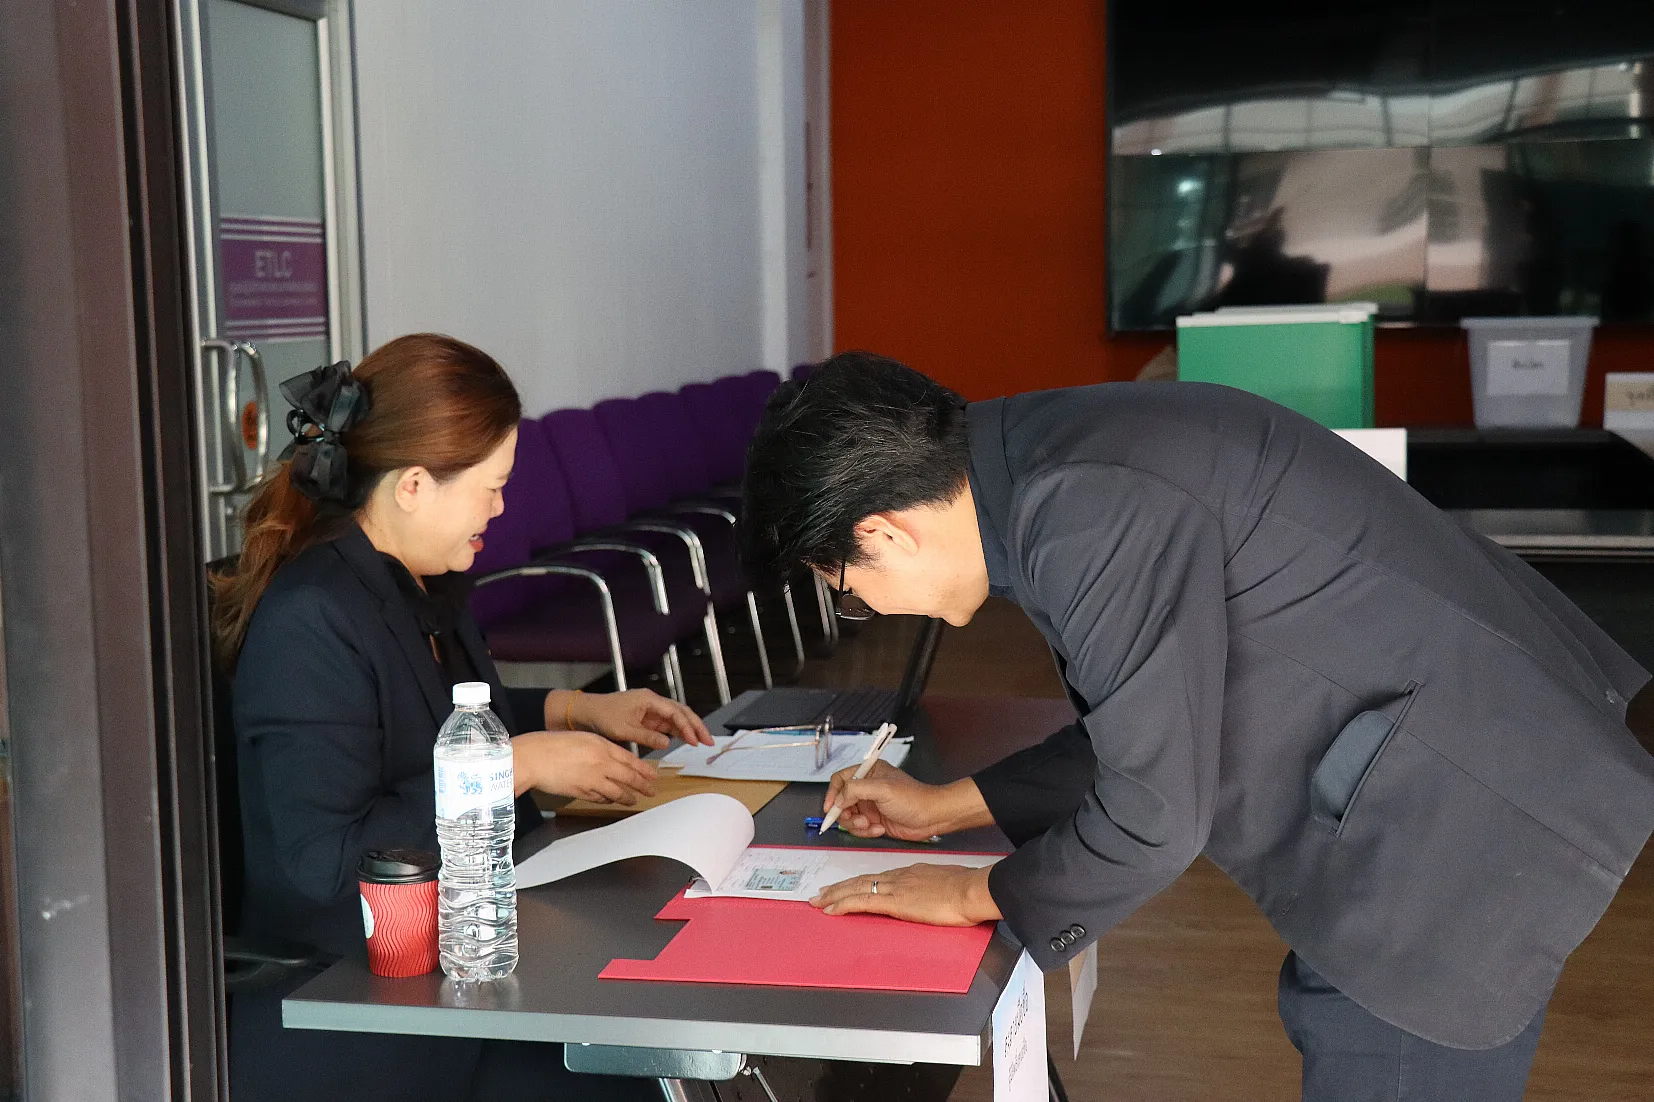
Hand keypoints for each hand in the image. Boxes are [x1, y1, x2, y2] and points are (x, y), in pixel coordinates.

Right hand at [511, 730, 658, 804]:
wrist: (535, 757)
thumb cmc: (554, 744)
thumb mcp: (584, 738)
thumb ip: (602, 748)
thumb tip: (614, 758)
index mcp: (603, 747)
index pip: (630, 760)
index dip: (644, 770)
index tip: (653, 775)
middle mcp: (602, 764)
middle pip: (629, 778)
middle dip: (643, 786)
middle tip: (651, 791)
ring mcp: (593, 780)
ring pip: (617, 792)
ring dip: (628, 797)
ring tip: (634, 800)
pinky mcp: (582, 792)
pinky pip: (601, 798)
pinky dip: (609, 800)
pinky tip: (612, 800)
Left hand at [550, 688, 713, 750]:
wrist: (587, 712)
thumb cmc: (602, 716)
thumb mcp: (624, 730)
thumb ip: (647, 736)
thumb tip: (667, 742)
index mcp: (649, 700)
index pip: (675, 712)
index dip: (687, 727)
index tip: (695, 740)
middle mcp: (653, 702)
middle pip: (681, 712)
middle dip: (696, 726)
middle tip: (709, 741)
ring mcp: (651, 709)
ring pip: (677, 718)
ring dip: (689, 729)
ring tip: (702, 742)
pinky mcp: (647, 717)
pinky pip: (667, 724)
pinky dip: (678, 731)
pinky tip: (686, 740)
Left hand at [810, 863, 1000, 925]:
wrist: (969, 889)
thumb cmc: (965, 889)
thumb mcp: (946, 884)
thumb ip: (933, 888)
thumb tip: (932, 895)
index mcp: (910, 873)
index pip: (878, 877)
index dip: (859, 882)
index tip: (848, 886)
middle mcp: (898, 876)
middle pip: (862, 880)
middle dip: (840, 887)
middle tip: (822, 892)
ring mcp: (894, 888)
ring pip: (856, 888)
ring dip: (834, 895)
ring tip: (818, 900)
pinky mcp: (894, 901)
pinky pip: (861, 900)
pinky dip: (843, 904)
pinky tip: (831, 909)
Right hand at [822, 762, 992, 839]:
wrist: (932, 818)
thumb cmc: (915, 798)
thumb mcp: (882, 789)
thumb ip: (856, 790)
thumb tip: (838, 799)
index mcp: (869, 773)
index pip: (840, 780)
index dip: (832, 793)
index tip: (830, 808)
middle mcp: (868, 788)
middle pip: (841, 801)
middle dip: (846, 814)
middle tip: (856, 819)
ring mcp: (871, 805)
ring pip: (849, 817)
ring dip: (857, 825)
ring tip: (870, 825)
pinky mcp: (875, 820)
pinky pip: (860, 828)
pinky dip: (866, 831)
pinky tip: (880, 829)